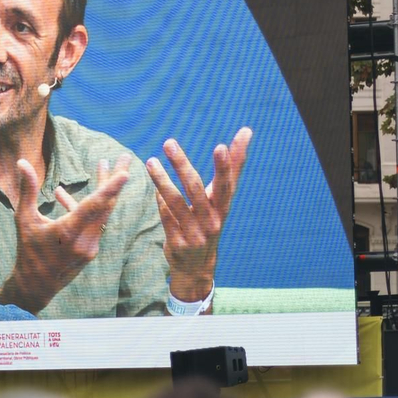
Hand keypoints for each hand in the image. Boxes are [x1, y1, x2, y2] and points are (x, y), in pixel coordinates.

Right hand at [0, 156, 131, 313]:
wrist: (36, 285)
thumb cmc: (27, 251)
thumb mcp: (24, 219)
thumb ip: (27, 190)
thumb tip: (22, 162)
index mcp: (68, 232)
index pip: (94, 206)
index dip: (110, 188)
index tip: (125, 174)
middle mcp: (84, 239)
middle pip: (107, 205)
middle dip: (116, 179)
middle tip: (126, 157)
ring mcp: (91, 246)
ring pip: (103, 212)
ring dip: (103, 189)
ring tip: (103, 164)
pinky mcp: (91, 249)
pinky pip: (95, 222)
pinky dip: (88, 207)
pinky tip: (62, 195)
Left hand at [146, 128, 251, 304]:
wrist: (198, 266)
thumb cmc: (211, 220)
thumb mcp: (222, 198)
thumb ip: (232, 166)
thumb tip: (246, 130)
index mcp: (223, 207)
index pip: (227, 183)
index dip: (226, 166)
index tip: (221, 147)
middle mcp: (212, 221)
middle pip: (196, 188)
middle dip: (182, 164)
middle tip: (169, 143)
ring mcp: (195, 233)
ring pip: (176, 202)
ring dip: (162, 180)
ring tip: (150, 161)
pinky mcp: (178, 243)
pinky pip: (166, 217)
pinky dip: (160, 201)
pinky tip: (154, 189)